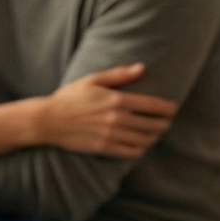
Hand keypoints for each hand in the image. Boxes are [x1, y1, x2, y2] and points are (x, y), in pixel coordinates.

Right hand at [35, 63, 175, 156]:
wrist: (47, 121)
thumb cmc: (68, 98)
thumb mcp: (92, 80)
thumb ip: (119, 75)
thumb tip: (142, 68)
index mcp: (117, 100)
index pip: (153, 106)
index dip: (167, 109)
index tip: (172, 109)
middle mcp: (117, 119)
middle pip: (152, 125)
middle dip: (163, 124)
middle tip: (166, 123)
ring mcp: (110, 135)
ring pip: (144, 140)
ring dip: (153, 138)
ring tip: (154, 134)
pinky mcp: (103, 148)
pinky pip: (130, 152)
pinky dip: (139, 150)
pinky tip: (139, 146)